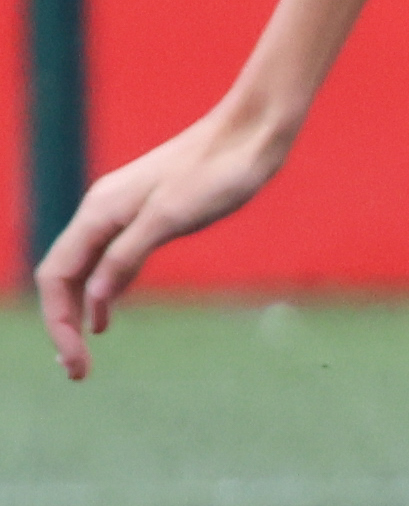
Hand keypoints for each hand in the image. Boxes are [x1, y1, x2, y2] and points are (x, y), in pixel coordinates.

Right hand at [36, 101, 294, 380]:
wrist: (253, 132)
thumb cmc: (219, 172)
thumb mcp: (171, 217)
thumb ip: (127, 255)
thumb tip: (92, 299)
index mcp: (99, 211)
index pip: (57, 277)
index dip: (58, 323)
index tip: (75, 363)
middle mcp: (101, 210)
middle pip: (63, 276)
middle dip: (63, 324)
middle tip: (78, 372)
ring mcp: (124, 210)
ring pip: (84, 268)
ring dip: (79, 311)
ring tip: (84, 351)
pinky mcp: (150, 213)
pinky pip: (109, 259)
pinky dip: (103, 290)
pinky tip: (107, 313)